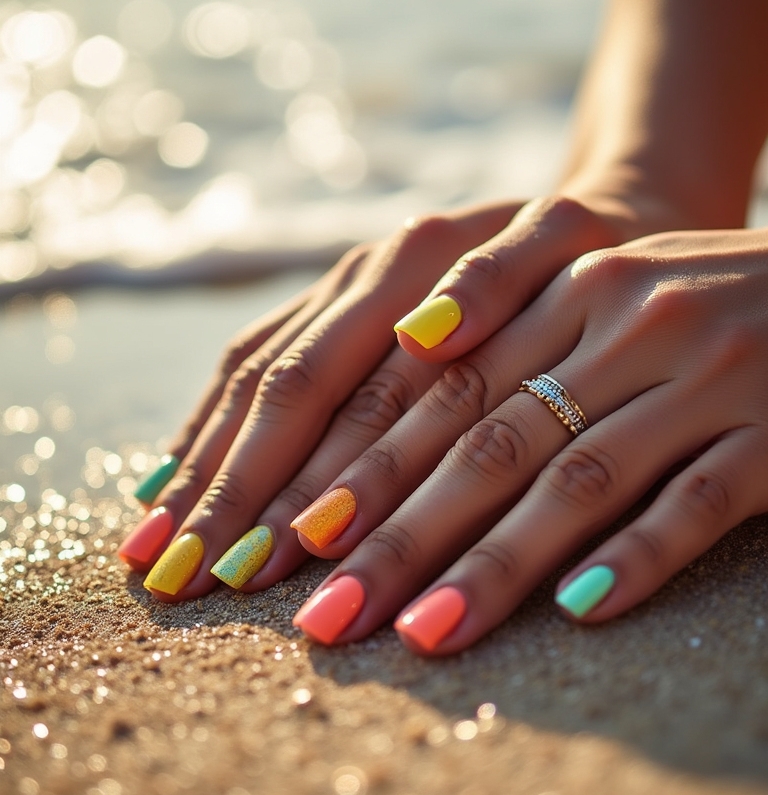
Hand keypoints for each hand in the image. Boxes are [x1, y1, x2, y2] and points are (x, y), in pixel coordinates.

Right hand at [124, 198, 616, 598]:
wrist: (595, 213)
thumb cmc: (589, 251)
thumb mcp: (564, 244)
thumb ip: (494, 283)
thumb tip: (420, 340)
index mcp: (406, 267)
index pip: (316, 388)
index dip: (271, 481)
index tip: (232, 567)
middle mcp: (358, 277)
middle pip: (271, 395)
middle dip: (221, 495)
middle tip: (174, 581)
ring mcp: (341, 290)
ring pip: (251, 383)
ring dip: (202, 471)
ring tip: (152, 551)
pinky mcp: (338, 307)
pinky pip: (256, 363)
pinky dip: (214, 429)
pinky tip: (174, 479)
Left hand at [290, 224, 767, 652]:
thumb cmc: (698, 300)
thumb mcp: (602, 290)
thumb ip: (508, 321)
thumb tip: (404, 362)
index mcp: (570, 290)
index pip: (444, 391)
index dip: (363, 467)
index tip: (293, 542)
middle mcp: (629, 322)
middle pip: (489, 442)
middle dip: (397, 533)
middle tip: (325, 613)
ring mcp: (707, 375)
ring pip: (579, 479)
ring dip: (495, 564)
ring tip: (422, 633)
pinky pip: (698, 501)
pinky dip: (637, 556)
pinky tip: (580, 613)